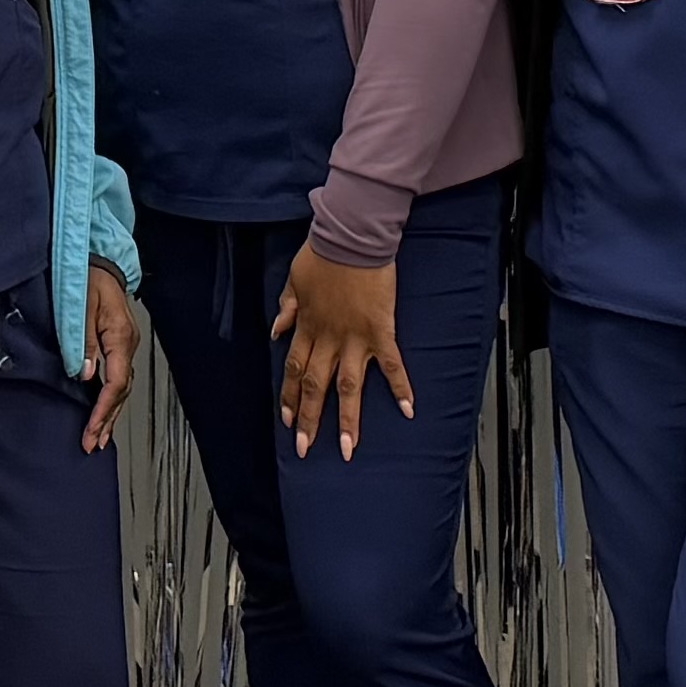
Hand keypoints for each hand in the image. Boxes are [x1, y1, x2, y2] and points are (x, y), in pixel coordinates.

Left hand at [79, 265, 143, 454]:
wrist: (100, 262)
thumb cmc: (88, 279)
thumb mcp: (80, 307)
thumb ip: (83, 341)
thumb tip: (85, 374)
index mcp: (120, 337)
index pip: (115, 382)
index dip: (103, 409)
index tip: (91, 429)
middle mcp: (127, 345)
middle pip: (121, 391)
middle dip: (107, 419)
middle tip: (93, 443)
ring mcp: (125, 346)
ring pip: (121, 387)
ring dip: (110, 414)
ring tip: (100, 438)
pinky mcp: (119, 345)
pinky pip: (117, 378)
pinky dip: (110, 399)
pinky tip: (104, 412)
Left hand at [272, 243, 412, 461]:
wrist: (351, 237)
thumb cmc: (323, 253)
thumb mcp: (294, 279)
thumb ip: (287, 307)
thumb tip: (277, 330)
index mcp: (307, 326)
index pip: (294, 369)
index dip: (290, 396)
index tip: (287, 420)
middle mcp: (328, 338)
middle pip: (316, 386)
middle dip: (309, 420)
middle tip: (305, 449)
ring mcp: (354, 338)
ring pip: (348, 386)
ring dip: (347, 418)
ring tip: (348, 447)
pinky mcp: (380, 331)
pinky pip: (391, 364)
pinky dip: (400, 387)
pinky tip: (408, 409)